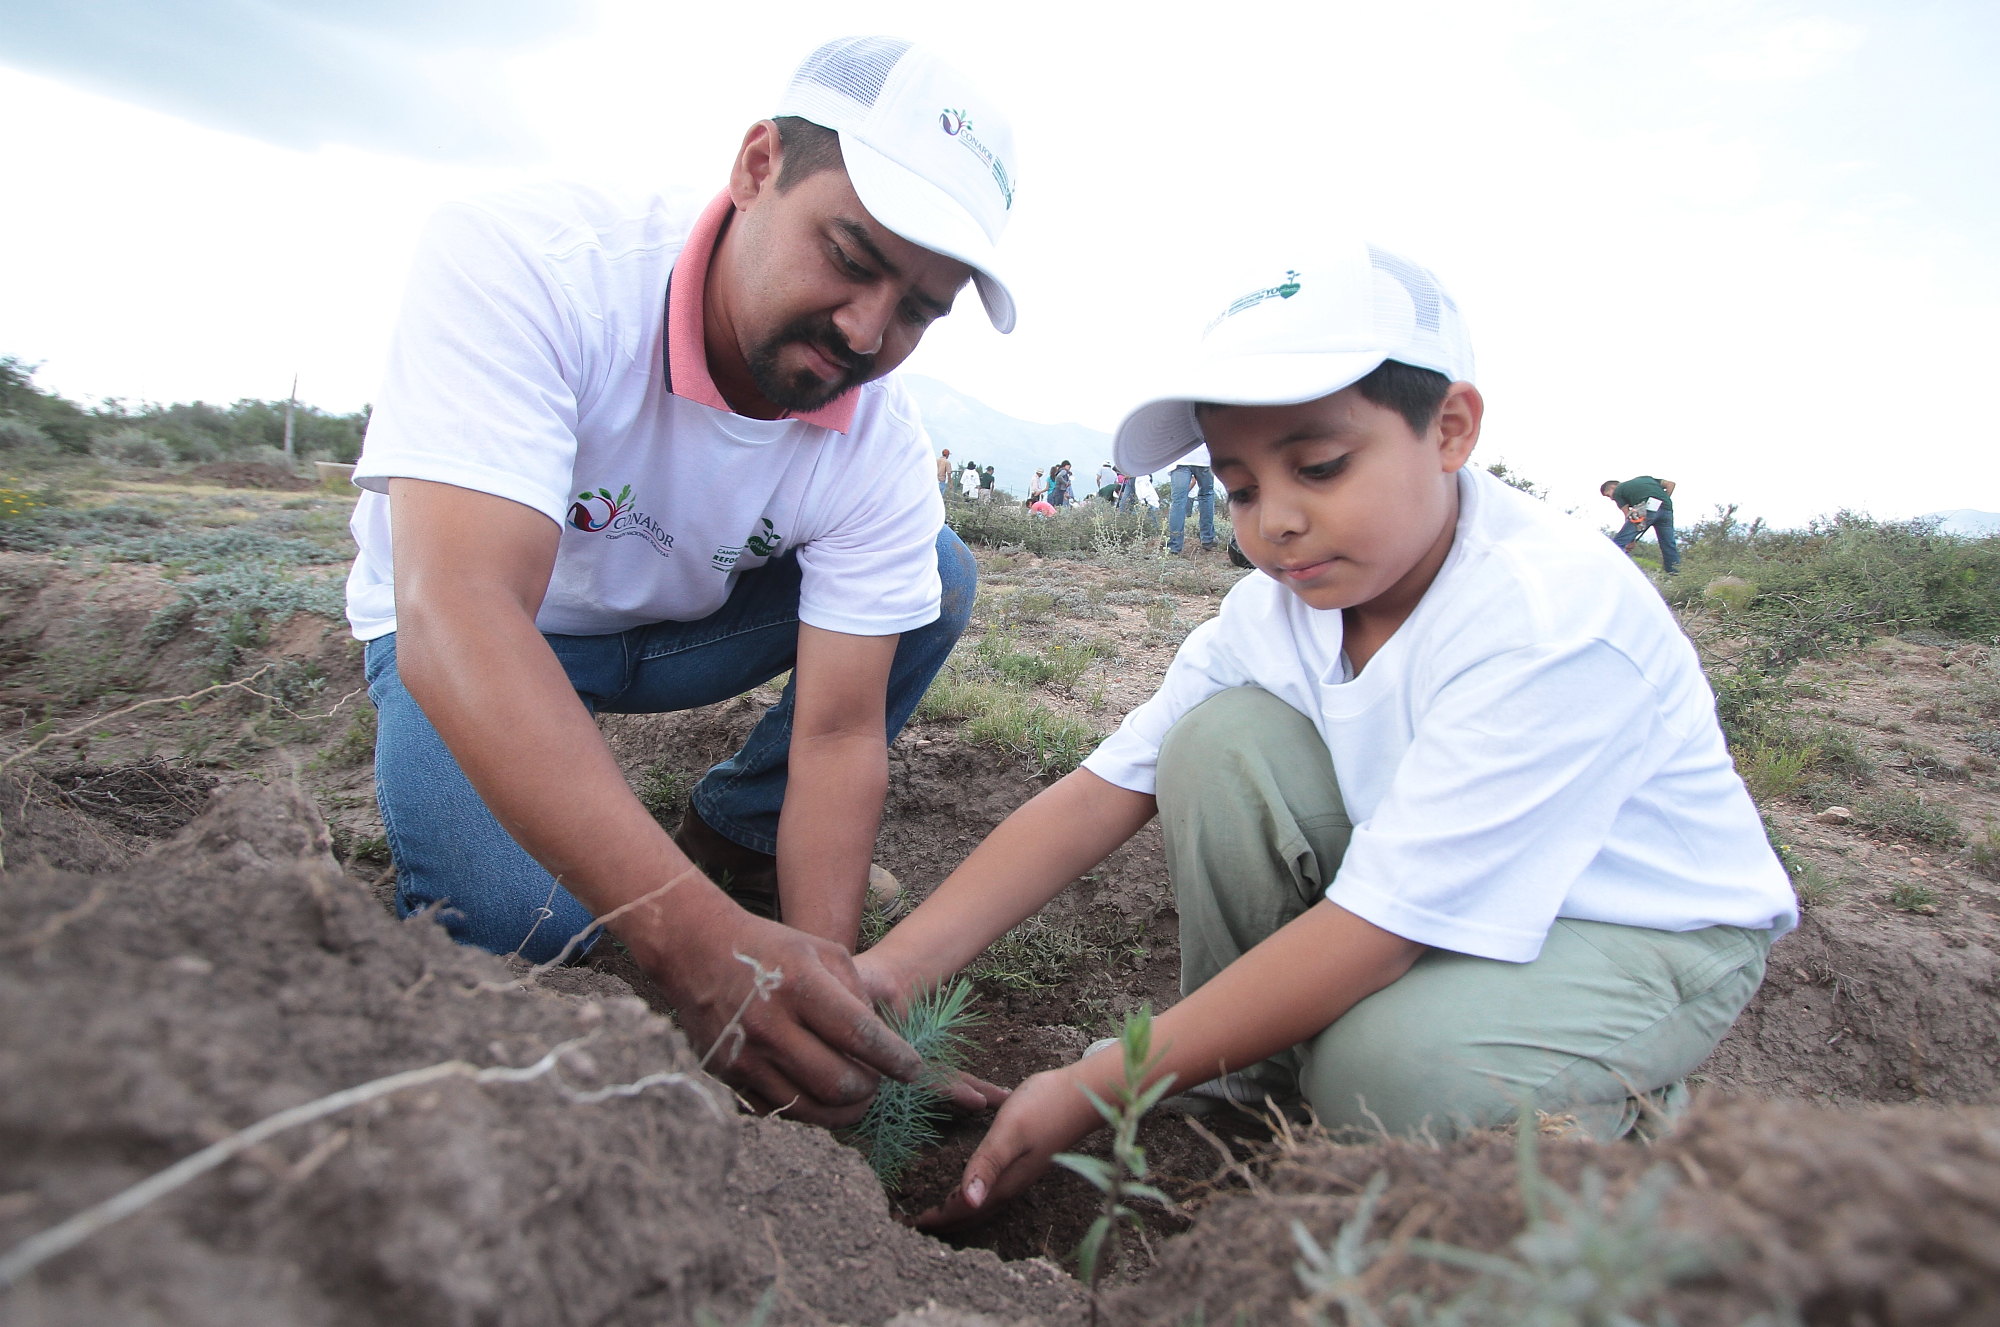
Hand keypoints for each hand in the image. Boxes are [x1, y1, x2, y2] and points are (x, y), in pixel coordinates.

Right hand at [640, 899, 921, 1127]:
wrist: (695, 952)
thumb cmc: (770, 949)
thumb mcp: (823, 951)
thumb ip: (859, 995)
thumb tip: (881, 1043)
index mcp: (800, 987)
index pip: (860, 1037)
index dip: (895, 1059)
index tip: (913, 1069)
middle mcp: (770, 1026)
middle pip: (839, 1083)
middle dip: (871, 1088)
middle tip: (879, 1080)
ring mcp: (746, 1056)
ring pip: (812, 1108)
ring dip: (845, 1108)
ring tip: (857, 1092)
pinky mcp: (728, 1077)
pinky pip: (782, 1110)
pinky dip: (810, 1107)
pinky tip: (820, 1091)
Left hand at [917, 1067, 1100, 1228]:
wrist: (1082, 1093)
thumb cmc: (1043, 1108)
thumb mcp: (1009, 1132)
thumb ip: (987, 1165)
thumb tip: (967, 1202)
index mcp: (1002, 1183)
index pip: (961, 1209)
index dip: (935, 1219)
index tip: (907, 1227)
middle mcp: (1010, 1185)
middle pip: (970, 1213)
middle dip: (943, 1221)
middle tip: (913, 1227)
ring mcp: (1019, 1174)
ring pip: (981, 1202)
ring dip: (958, 1210)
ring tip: (935, 1212)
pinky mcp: (1023, 1160)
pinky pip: (991, 1187)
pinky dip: (972, 1193)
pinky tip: (968, 1184)